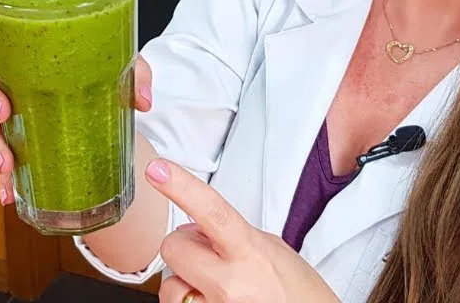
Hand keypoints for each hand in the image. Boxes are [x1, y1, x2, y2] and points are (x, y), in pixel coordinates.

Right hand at [0, 5, 152, 204]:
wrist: (98, 90)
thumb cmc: (95, 59)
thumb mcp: (117, 58)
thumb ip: (133, 70)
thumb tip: (141, 100)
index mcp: (18, 34)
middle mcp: (0, 64)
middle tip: (2, 112)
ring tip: (5, 162)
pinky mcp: (5, 129)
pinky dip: (0, 172)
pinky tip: (7, 190)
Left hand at [145, 158, 339, 302]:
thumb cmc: (300, 296)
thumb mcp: (274, 251)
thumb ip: (230, 235)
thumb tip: (195, 229)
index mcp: (251, 253)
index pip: (211, 211)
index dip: (182, 188)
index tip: (159, 170)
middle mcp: (231, 283)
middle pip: (173, 248)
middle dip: (185, 249)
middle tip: (208, 258)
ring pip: (170, 284)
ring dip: (187, 281)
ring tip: (216, 288)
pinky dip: (191, 300)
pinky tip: (212, 301)